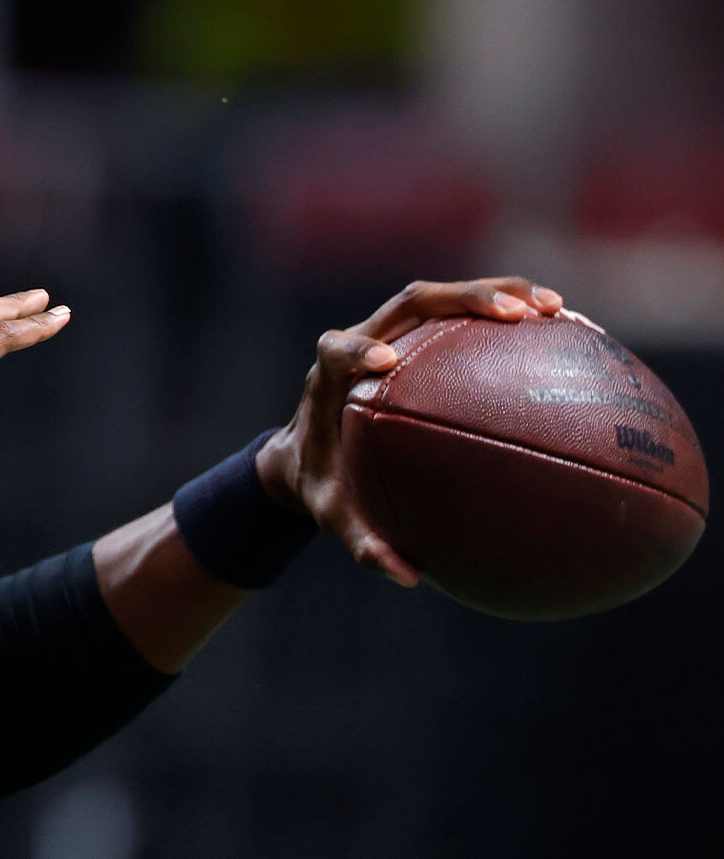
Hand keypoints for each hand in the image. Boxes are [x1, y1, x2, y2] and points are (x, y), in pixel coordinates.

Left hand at [255, 277, 565, 584]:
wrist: (304, 454)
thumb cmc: (321, 485)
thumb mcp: (333, 517)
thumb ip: (363, 544)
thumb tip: (408, 576)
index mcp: (329, 379)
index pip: (337, 350)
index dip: (357, 349)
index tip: (385, 361)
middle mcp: (361, 342)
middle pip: (409, 302)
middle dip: (461, 300)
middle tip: (514, 314)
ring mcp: (390, 332)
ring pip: (442, 299)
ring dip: (496, 294)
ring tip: (553, 308)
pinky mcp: (417, 336)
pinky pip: (464, 318)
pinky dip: (510, 315)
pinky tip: (565, 330)